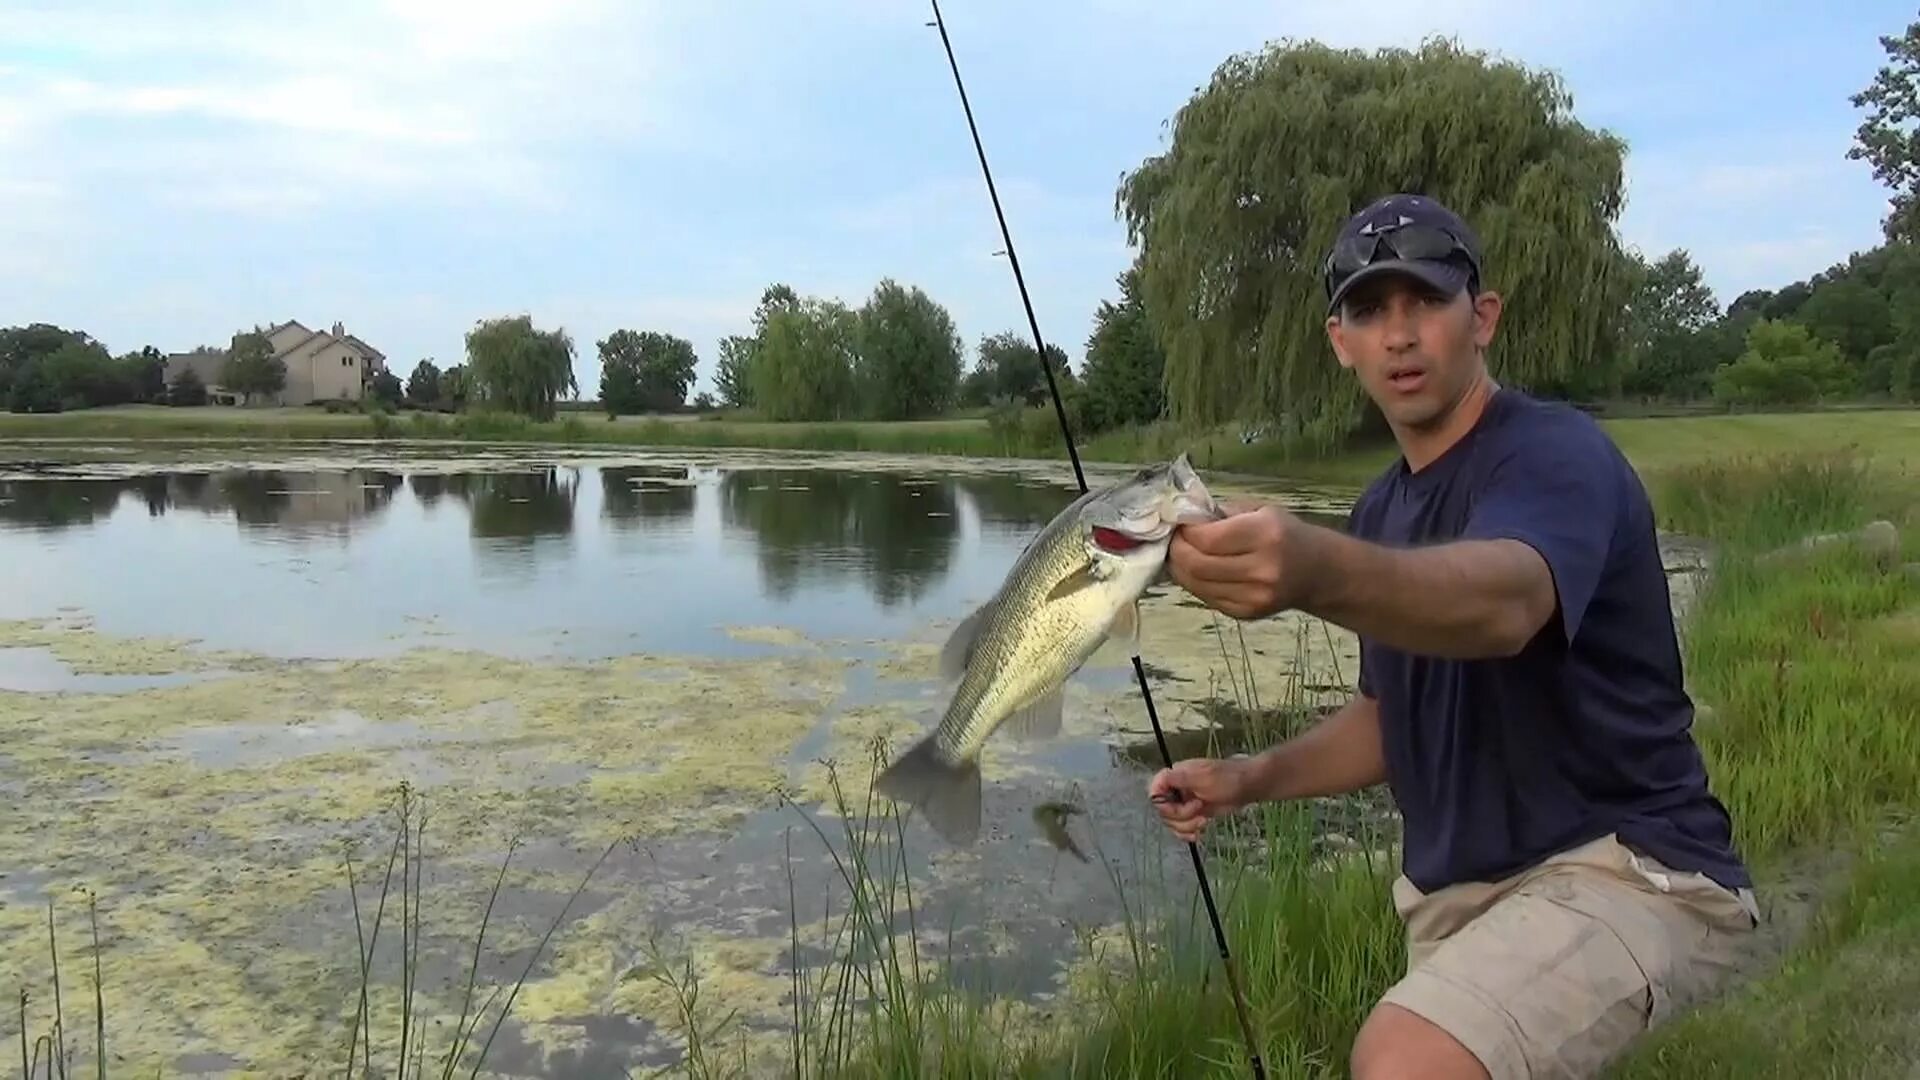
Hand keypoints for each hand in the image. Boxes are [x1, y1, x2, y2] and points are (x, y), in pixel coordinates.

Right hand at [1148, 757, 1253, 842]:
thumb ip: (1178, 779)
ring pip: (1172, 823)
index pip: (1154, 792)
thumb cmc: (1227, 778)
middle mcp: (1176, 790)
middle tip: (1199, 809)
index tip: (1176, 807)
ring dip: (1186, 826)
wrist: (1247, 787)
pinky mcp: (1193, 814)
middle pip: (1163, 812)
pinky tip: (1198, 834)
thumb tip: (1156, 781)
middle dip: (1181, 817)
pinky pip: (1182, 829)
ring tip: (1203, 821)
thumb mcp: (1202, 776)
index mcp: (1174, 777)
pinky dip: (1188, 833)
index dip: (1163, 804)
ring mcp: (1184, 803)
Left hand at [1166, 500, 1310, 619]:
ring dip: (1180, 570)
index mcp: (1265, 535)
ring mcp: (1255, 597)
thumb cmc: (1284, 533)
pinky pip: (1207, 599)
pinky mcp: (1247, 614)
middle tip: (1173, 540)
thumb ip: (1221, 513)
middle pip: (1198, 565)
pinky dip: (1194, 584)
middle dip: (1177, 551)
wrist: (1317, 571)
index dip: (1186, 533)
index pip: (1208, 539)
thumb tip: (1182, 519)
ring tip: (1180, 555)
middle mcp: (1262, 569)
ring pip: (1198, 586)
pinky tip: (1196, 572)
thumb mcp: (1259, 510)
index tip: (1180, 525)